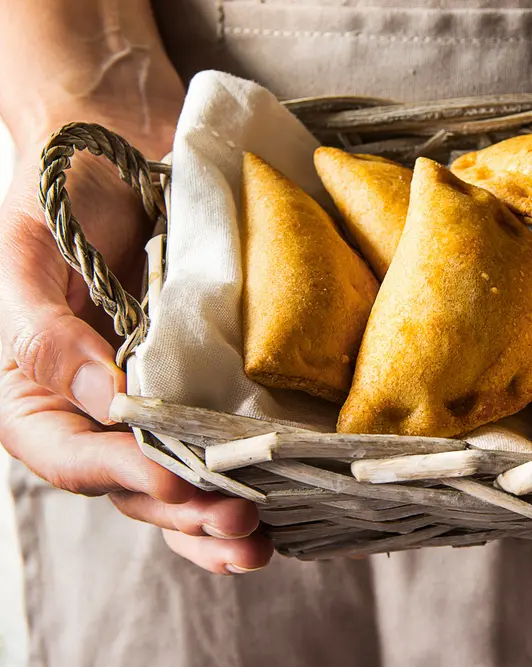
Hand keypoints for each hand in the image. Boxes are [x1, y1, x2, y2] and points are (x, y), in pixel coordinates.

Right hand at [0, 109, 271, 574]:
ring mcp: (152, 405)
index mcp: (35, 394)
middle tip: (238, 525)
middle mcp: (93, 413)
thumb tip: (102, 396)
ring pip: (179, 484)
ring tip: (258, 542)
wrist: (118, 154)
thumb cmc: (59, 198)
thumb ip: (41, 330)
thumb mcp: (24, 255)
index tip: (173, 484)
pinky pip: (219, 443)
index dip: (120, 478)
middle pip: (133, 488)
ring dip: (216, 521)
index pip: (67, 456)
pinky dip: (244, 479)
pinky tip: (281, 508)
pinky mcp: (203, 386)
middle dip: (185, 512)